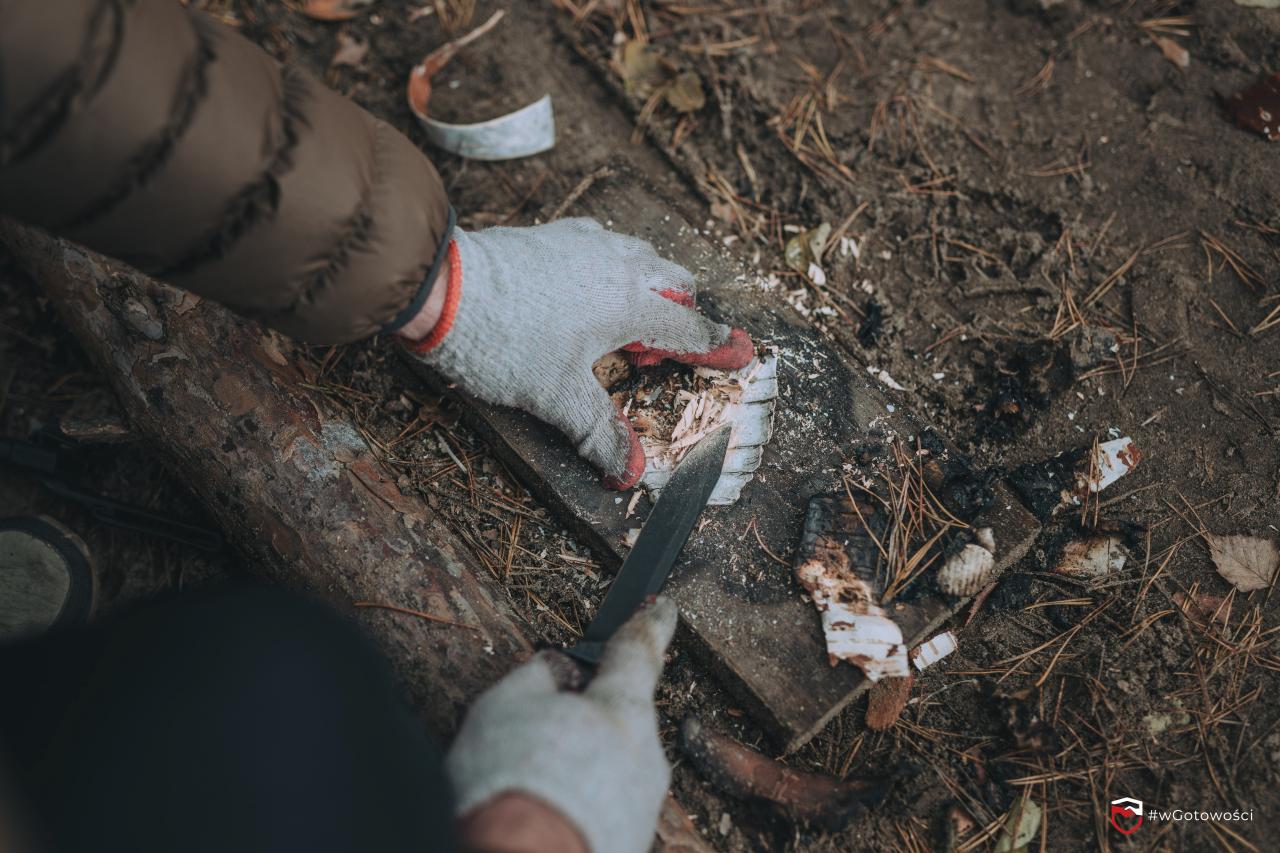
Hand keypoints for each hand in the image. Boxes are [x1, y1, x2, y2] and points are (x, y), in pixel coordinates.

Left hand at [402, 220, 752, 488]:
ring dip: (646, 291)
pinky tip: (582, 294)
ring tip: (619, 330)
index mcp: (632, 302)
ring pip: (640, 259)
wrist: (441, 287)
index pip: (691, 330)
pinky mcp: (554, 234)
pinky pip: (601, 246)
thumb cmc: (502, 339)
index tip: (741, 355)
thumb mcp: (556, 397)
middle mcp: (618, 263)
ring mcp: (586, 242)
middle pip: (675, 285)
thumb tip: (629, 470)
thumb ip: (599, 433)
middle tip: (653, 359)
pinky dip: (609, 271)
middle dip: (679, 319)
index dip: (717, 349)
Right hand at [445, 598, 677, 852]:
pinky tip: (543, 814)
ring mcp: (643, 803)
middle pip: (616, 717)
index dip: (649, 623)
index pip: (638, 651)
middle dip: (581, 718)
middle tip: (530, 736)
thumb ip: (539, 676)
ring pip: (610, 765)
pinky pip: (603, 807)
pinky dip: (576, 804)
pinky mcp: (633, 840)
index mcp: (623, 708)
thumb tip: (557, 672)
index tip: (662, 607)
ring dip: (575, 767)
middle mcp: (646, 754)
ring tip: (529, 786)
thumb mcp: (505, 704)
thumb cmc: (512, 785)